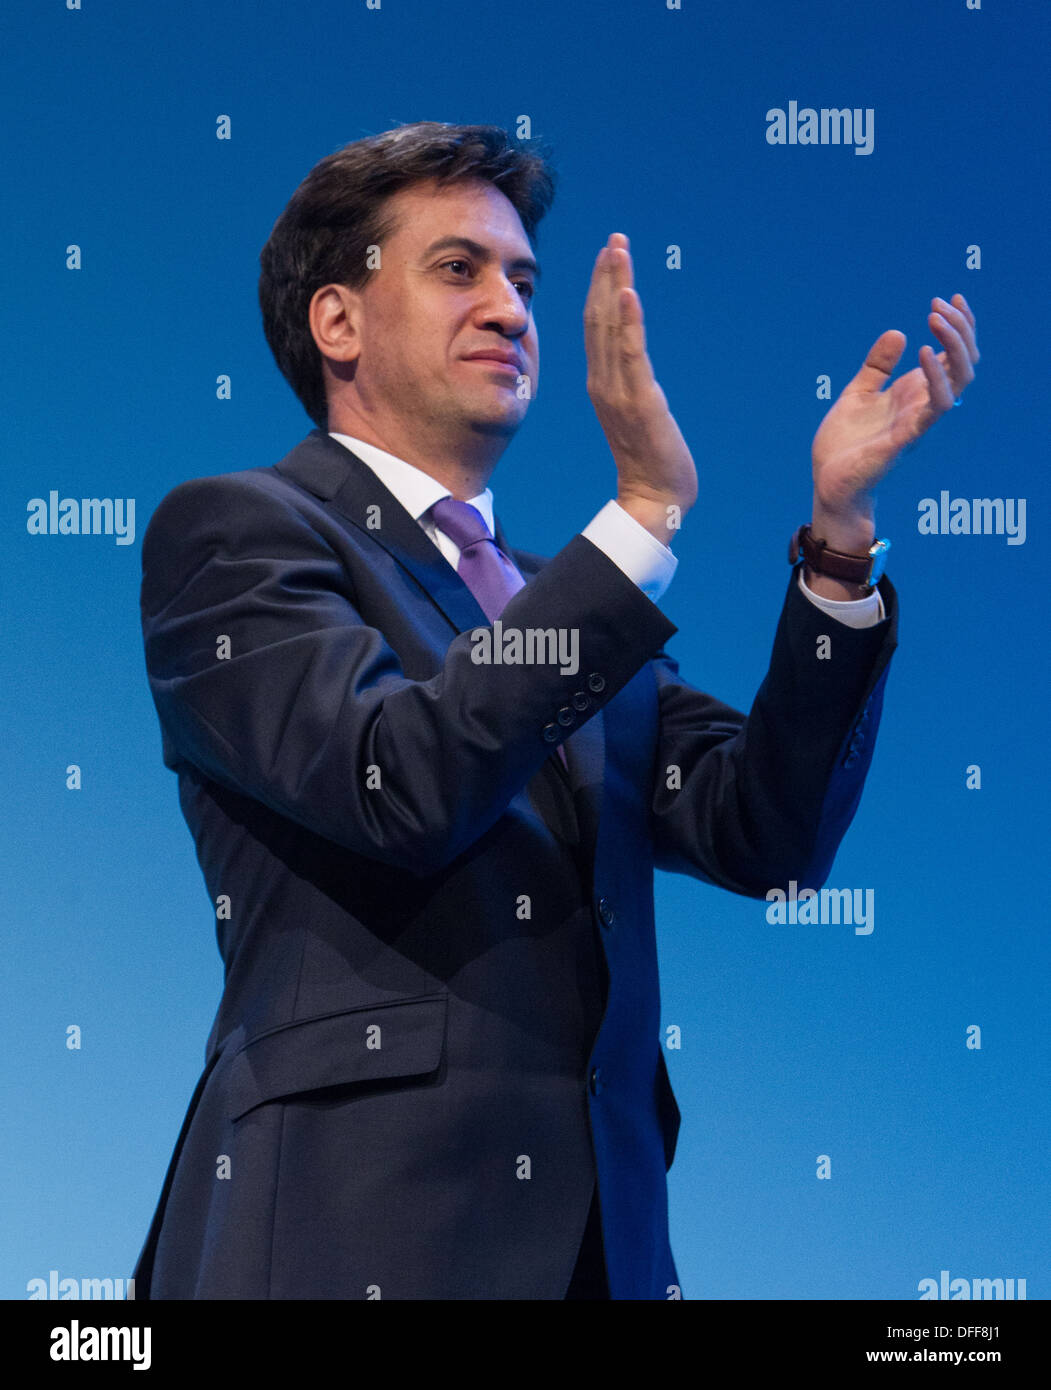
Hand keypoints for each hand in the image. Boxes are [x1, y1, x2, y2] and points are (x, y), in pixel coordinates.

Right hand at [584, 233, 697, 543]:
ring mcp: (618, 392)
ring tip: (618, 249)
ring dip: (615, 284)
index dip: (600, 287)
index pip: (596, 327)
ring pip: (610, 329)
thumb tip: (634, 360)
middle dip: (606, 275)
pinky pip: (631, 354)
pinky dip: (628, 321)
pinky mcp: (640, 402)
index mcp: (601, 384)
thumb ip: (630, 384)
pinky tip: (628, 292)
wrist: (655, 499)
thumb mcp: (635, 412)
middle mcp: (603, 384)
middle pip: (598, 319)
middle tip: (615, 238)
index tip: (610, 252)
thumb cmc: (650, 459)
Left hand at [809, 294, 979, 554]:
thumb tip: (897, 333)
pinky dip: (935, 377)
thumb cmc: (844, 445)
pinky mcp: (906, 437)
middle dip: (960, 330)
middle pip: (964, 363)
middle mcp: (922, 405)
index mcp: (913, 394)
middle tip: (940, 304)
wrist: (829, 484)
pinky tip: (923, 353)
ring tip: (935, 320)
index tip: (948, 298)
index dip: (958, 327)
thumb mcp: (857, 394)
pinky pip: (935, 407)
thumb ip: (877, 367)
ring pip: (960, 382)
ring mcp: (918, 421)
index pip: (952, 357)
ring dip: (955, 347)